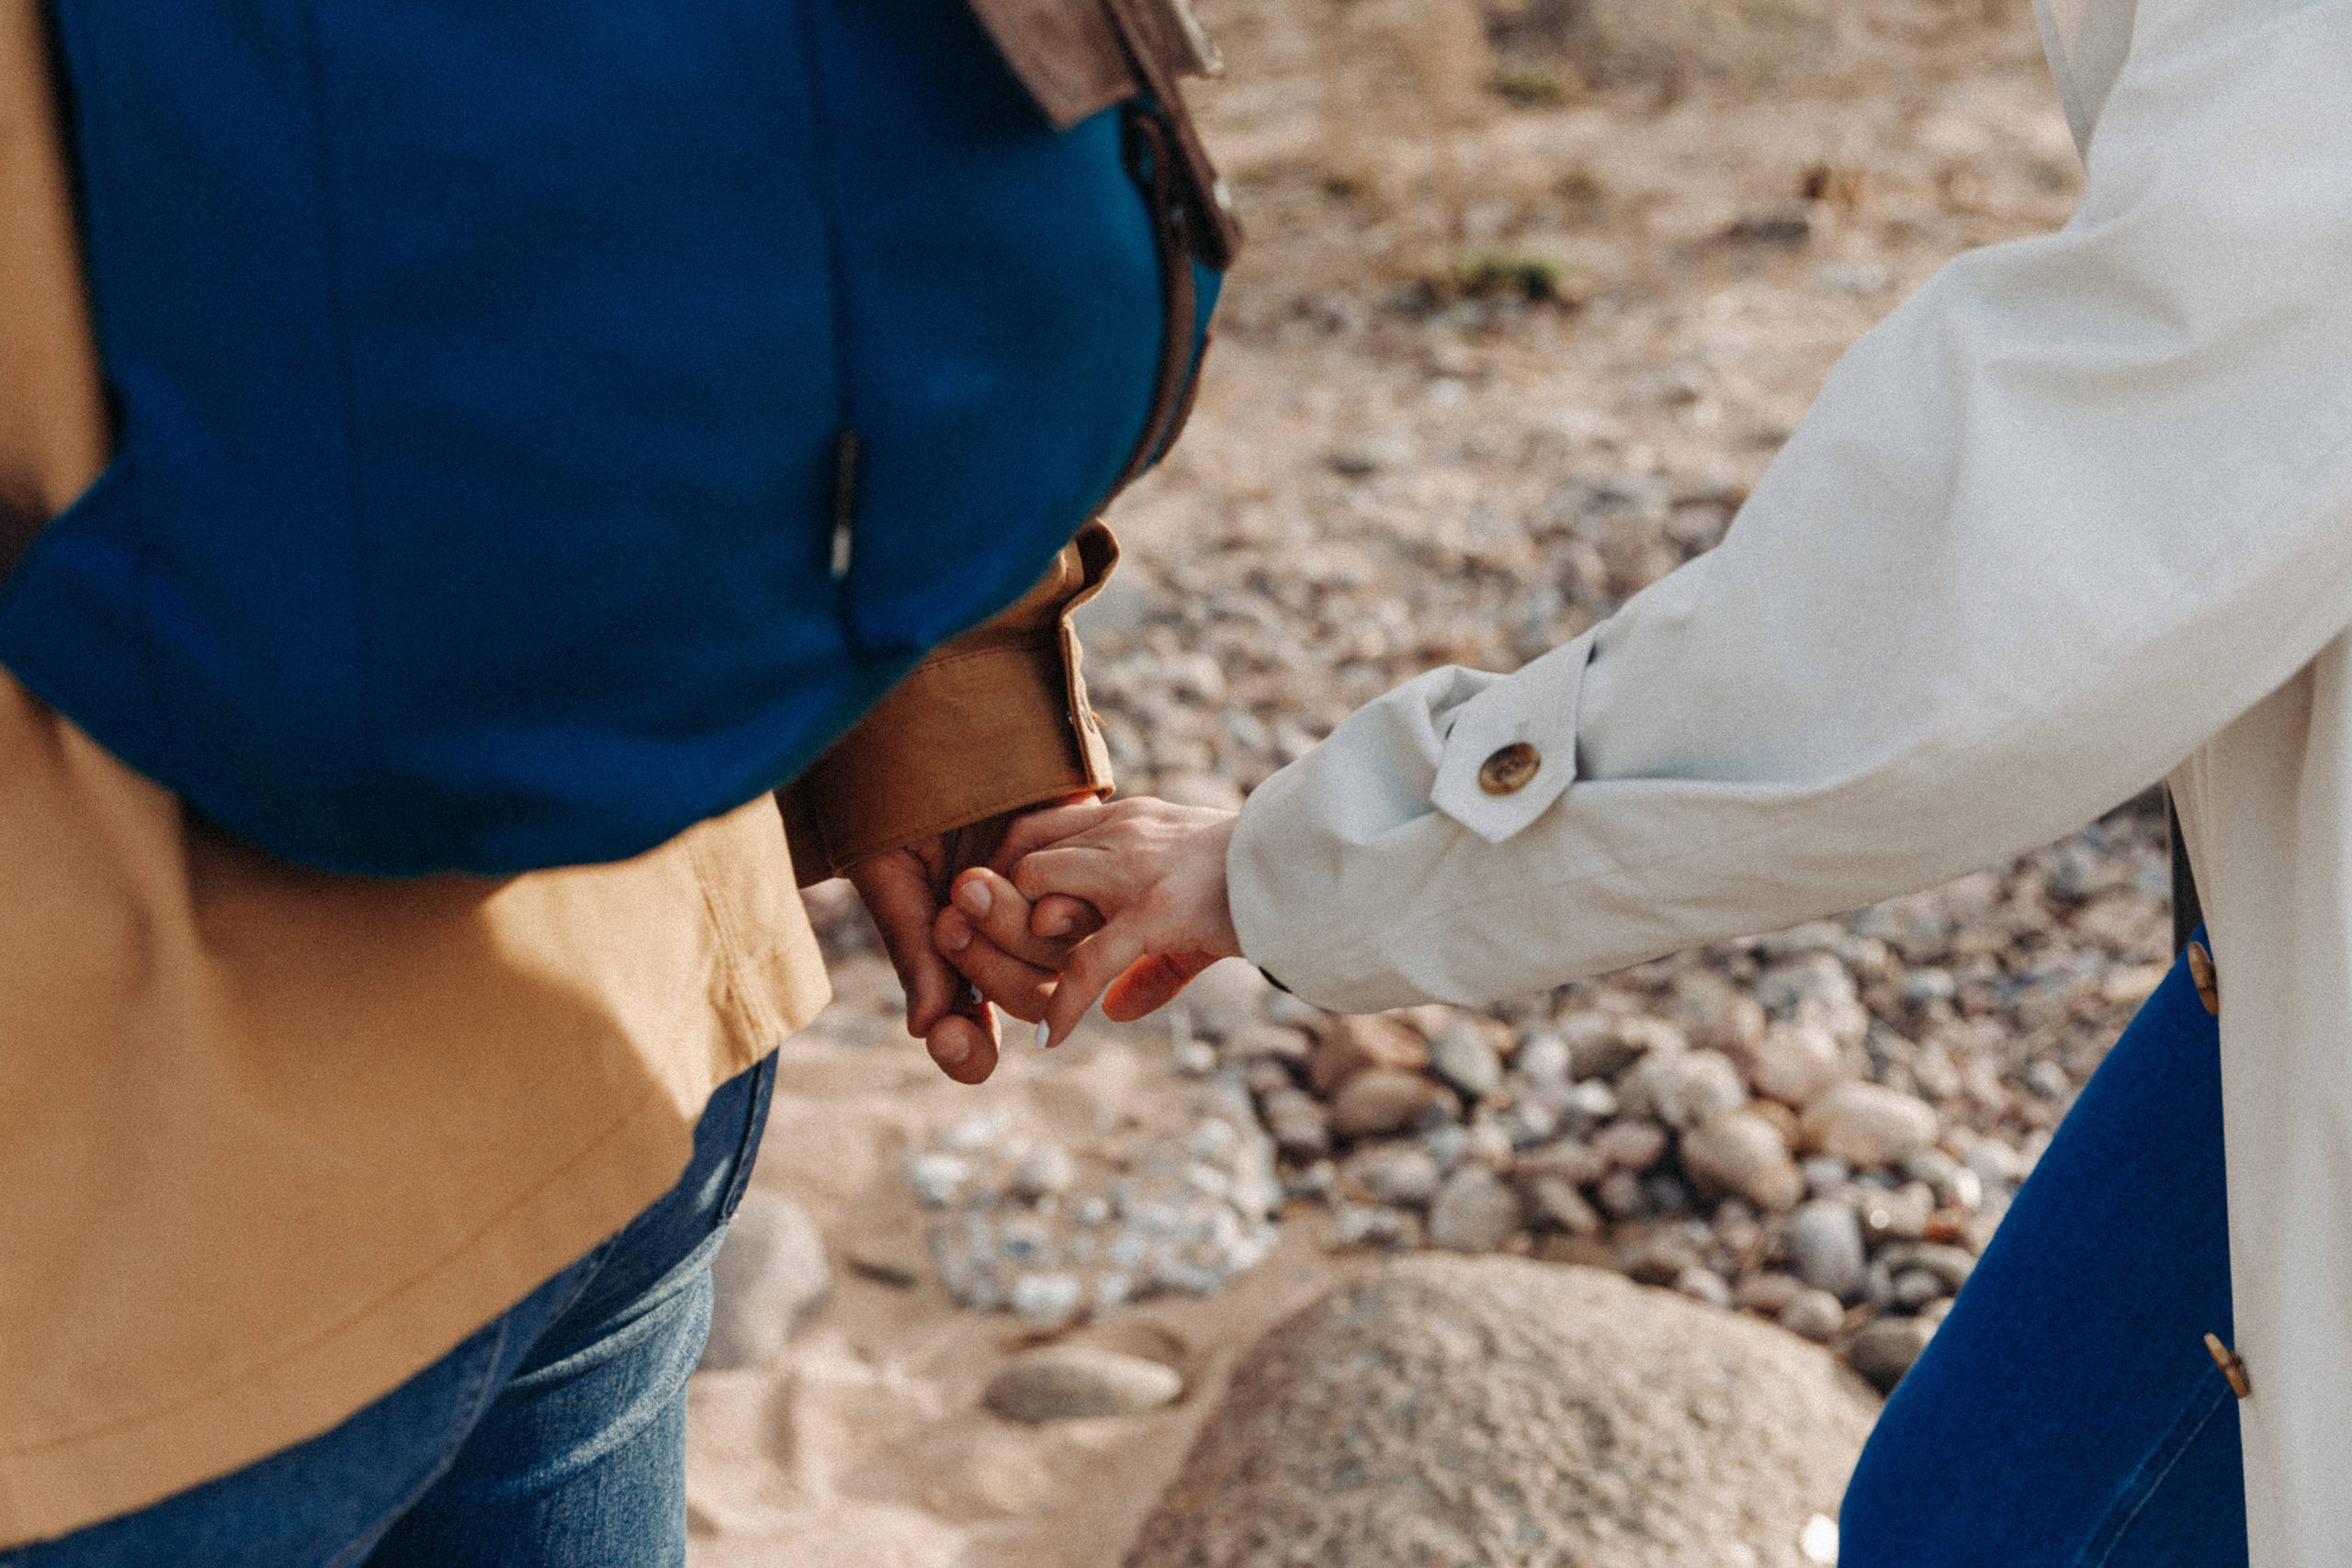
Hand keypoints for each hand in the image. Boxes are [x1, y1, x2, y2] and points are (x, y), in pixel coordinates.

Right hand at [844, 793, 1096, 1083]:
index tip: (949, 1036)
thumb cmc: (888, 800)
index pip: (975, 1036)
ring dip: (1017, 928)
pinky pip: (1089, 894)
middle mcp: (1011, 934)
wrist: (918, 717)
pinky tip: (1008, 863)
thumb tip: (929, 1028)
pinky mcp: (1084, 846)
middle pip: (1028, 997)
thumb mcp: (890, 879)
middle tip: (949, 917)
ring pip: (1064, 955)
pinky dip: (1049, 887)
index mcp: (960, 955)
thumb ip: (914, 953)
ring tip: (973, 882)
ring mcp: (1051, 892)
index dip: (967, 1053)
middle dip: (988, 966)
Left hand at [994, 796, 1244, 1047]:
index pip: (1033, 830)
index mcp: (1126, 820)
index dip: (1004, 874)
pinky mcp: (1157, 912)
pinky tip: (1052, 1040)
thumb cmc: (1262, 884)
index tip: (996, 919)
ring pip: (1038, 896)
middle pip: (1022, 861)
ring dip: (1016, 947)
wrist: (1313, 864)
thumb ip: (1151, 963)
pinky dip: (1062, 1005)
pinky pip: (1088, 963)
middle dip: (997, 908)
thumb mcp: (1195, 911)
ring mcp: (1136, 871)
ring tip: (1012, 992)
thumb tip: (1115, 1011)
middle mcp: (1121, 834)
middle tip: (985, 957)